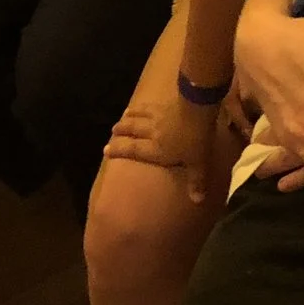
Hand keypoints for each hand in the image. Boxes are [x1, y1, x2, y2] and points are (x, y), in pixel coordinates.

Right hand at [103, 92, 225, 204]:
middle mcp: (152, 132)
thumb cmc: (195, 139)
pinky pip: (150, 105)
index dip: (119, 150)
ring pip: (139, 116)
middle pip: (132, 130)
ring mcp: (157, 116)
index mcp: (156, 149)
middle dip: (121, 131)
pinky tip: (143, 103)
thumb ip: (196, 181)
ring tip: (124, 115)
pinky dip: (143, 105)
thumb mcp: (198, 163)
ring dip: (129, 116)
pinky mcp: (164, 104)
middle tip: (113, 130)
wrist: (197, 108)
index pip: (133, 150)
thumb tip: (197, 201)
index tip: (105, 150)